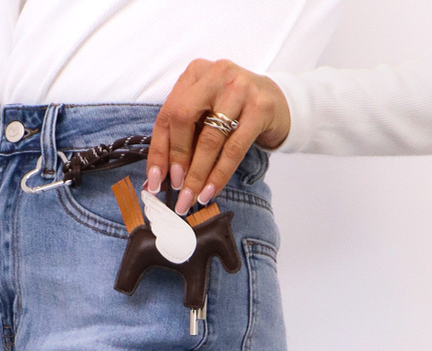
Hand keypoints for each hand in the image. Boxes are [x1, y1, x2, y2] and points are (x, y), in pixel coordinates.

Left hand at [145, 59, 290, 215]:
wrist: (277, 102)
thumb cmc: (233, 111)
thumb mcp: (205, 113)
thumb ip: (184, 135)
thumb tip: (159, 176)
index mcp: (195, 73)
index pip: (167, 114)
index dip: (158, 150)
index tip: (154, 181)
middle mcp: (216, 74)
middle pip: (184, 118)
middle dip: (177, 158)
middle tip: (176, 187)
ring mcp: (240, 87)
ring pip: (210, 138)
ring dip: (197, 174)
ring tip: (191, 197)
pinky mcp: (260, 107)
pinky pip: (234, 149)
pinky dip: (219, 175)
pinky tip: (210, 191)